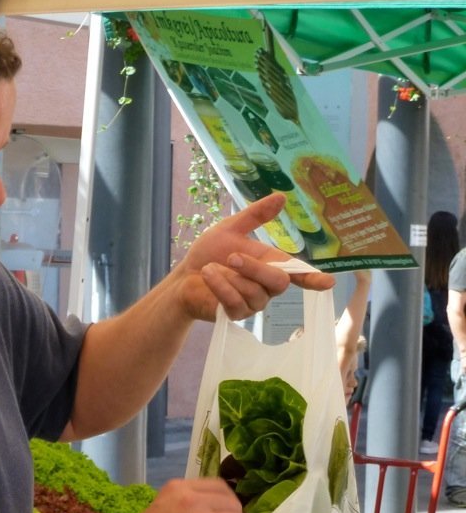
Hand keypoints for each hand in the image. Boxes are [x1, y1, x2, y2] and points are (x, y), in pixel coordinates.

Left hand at [176, 193, 334, 322]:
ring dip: (230, 277)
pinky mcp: (235, 315)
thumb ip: (255, 215)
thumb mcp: (231, 228)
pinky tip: (208, 276)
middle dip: (255, 268)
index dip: (313, 278)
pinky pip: (236, 303)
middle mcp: (266, 286)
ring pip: (255, 293)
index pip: (298, 273)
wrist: (183, 277)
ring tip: (211, 268)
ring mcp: (252, 303)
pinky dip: (220, 287)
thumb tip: (282, 196)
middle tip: (232, 257)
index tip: (328, 283)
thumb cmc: (209, 253)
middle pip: (278, 282)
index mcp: (270, 264)